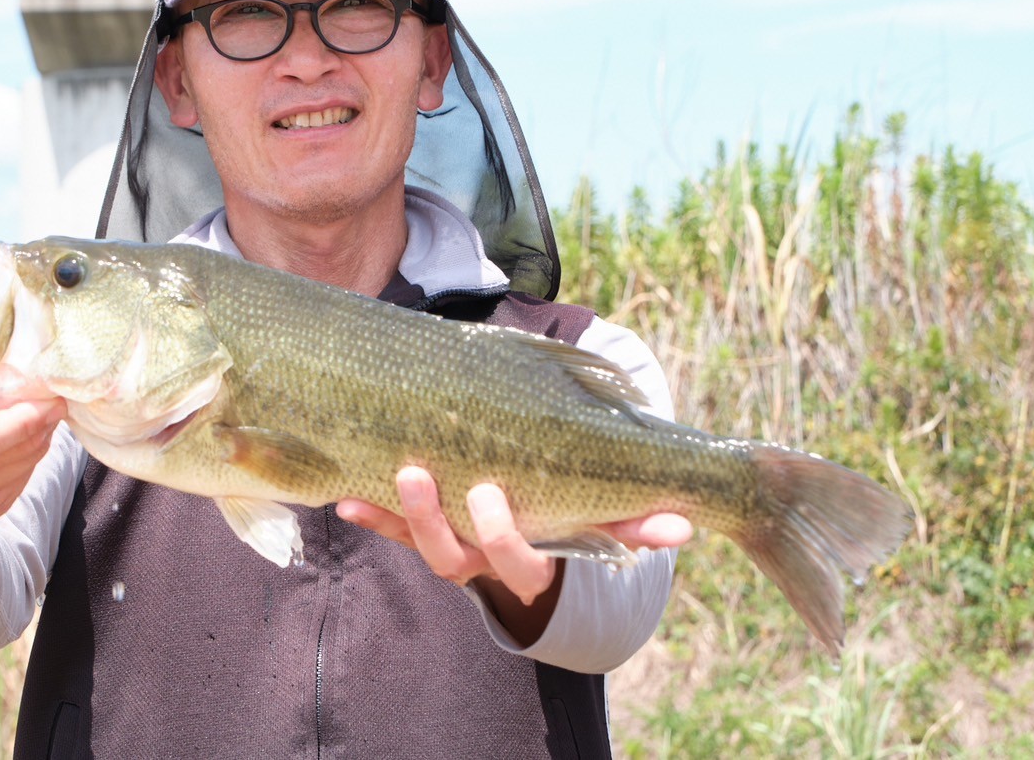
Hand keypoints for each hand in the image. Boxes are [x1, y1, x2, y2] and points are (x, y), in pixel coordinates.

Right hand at [0, 333, 65, 586]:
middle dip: (38, 427)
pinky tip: (21, 438)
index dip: (19, 425)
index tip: (49, 400)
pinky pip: (17, 486)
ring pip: (16, 472)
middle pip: (0, 458)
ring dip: (39, 441)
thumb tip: (22, 376)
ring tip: (38, 415)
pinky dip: (30, 460)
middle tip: (54, 401)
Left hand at [336, 468, 691, 644]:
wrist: (532, 524)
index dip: (498, 534)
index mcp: (529, 561)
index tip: (488, 493)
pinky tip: (345, 497)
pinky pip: (390, 529)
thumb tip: (688, 523)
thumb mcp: (605, 517)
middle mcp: (482, 561)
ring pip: (417, 542)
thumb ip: (640, 521)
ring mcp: (448, 545)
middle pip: (450, 554)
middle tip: (417, 473)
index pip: (513, 560)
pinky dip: (370, 515)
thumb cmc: (573, 511)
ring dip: (395, 513)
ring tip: (385, 472)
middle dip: (430, 519)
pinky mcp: (419, 529)